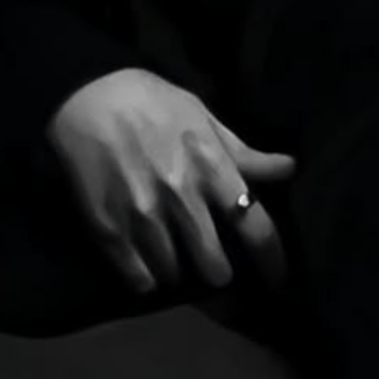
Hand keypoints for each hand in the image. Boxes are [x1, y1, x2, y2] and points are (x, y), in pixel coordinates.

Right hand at [47, 68, 295, 296]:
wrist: (89, 98)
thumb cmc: (153, 103)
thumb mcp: (204, 117)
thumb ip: (244, 153)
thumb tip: (289, 168)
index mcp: (211, 167)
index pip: (255, 226)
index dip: (272, 261)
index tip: (277, 280)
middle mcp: (181, 198)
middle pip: (214, 266)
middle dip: (220, 271)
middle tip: (215, 266)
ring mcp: (143, 217)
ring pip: (175, 276)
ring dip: (181, 272)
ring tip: (178, 259)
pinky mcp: (108, 230)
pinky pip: (138, 279)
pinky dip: (148, 278)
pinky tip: (149, 264)